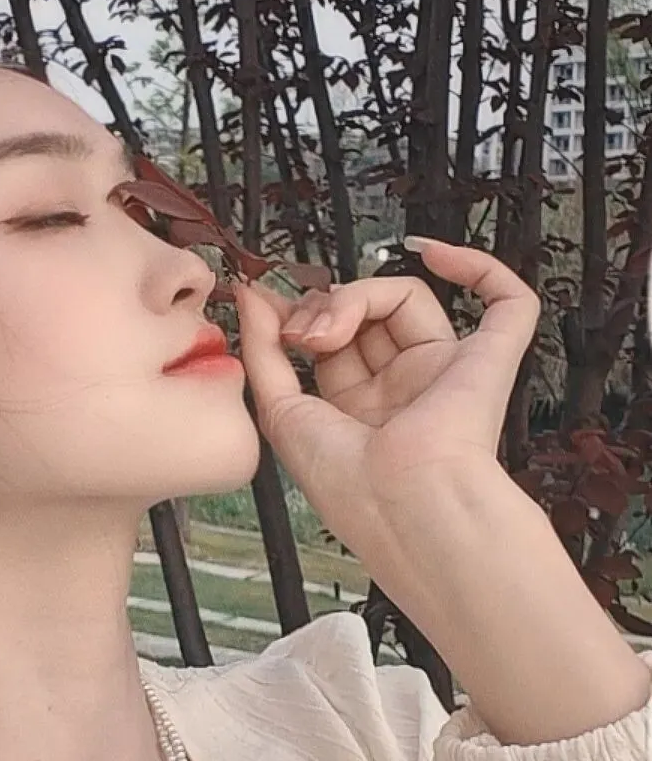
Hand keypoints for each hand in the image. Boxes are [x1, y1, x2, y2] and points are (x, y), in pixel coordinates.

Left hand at [236, 238, 540, 555]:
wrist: (406, 506)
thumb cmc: (352, 485)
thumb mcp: (282, 413)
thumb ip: (263, 351)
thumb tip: (253, 294)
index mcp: (362, 411)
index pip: (334, 340)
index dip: (304, 317)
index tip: (269, 307)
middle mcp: (404, 390)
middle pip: (366, 315)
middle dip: (325, 307)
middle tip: (302, 333)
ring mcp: (447, 372)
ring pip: (406, 298)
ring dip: (358, 296)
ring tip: (329, 331)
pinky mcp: (489, 360)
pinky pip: (507, 303)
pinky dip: (478, 268)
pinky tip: (433, 254)